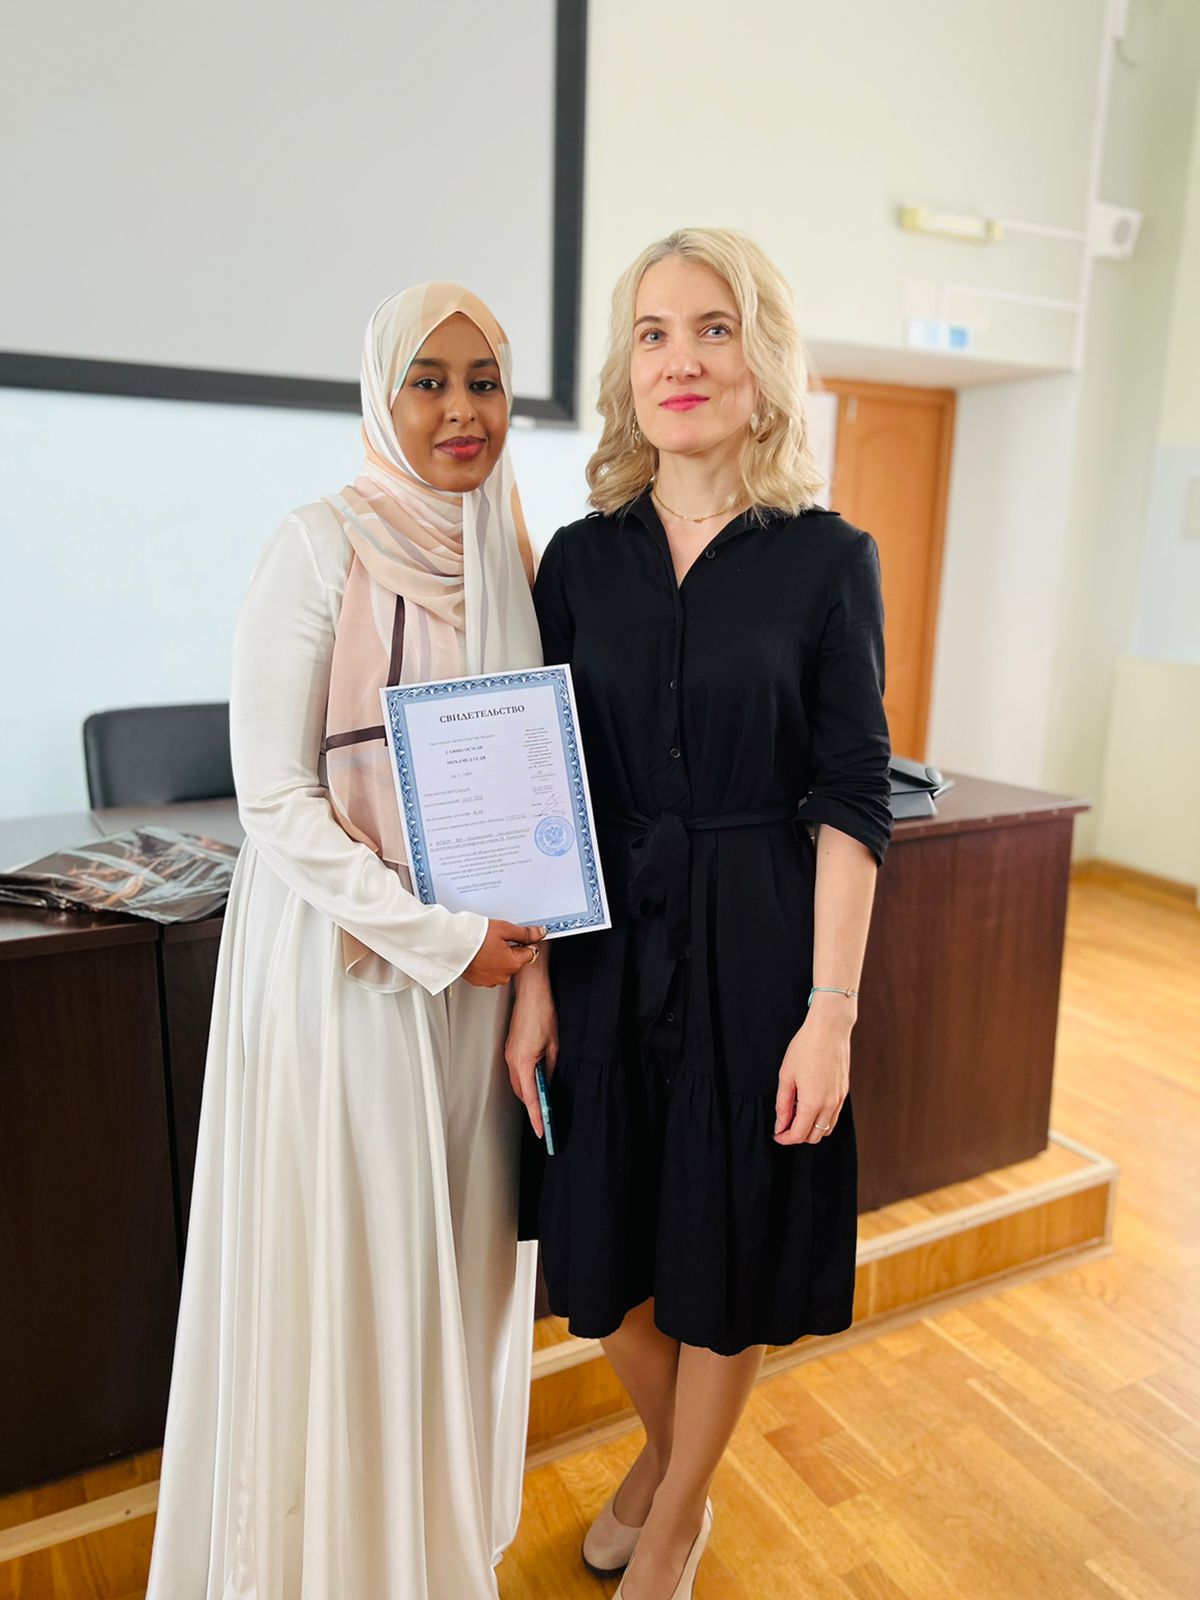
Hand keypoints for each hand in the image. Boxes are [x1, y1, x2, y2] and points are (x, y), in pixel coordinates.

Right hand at [462, 920, 546, 988]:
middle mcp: (503, 976)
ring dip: (498, 958)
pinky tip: (479, 954)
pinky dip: (486, 964)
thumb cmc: (474, 936)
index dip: (524, 941)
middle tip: (496, 938)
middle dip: (510, 950)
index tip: (516, 935)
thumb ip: (525, 933)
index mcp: (512, 964)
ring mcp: (489, 980)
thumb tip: (540, 933)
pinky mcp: (478, 981)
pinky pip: (489, 972)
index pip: (530, 953)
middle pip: (515, 961)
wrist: (450, 943)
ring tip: (485, 945)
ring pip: (502, 967)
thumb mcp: (504, 929)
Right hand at [506, 966, 558, 1136]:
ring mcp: (509, 1054)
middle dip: (532, 1105)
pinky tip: (535, 1081)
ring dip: (528, 1092)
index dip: (536, 1116)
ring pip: (517, 1082)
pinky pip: (516, 1071)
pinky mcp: (510, 1048)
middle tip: (544, 1118)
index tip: (540, 1130)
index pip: (530, 1097)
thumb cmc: (543, 1015)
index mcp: (523, 1062)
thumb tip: (547, 1083)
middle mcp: (512, 1060)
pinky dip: (525, 1080)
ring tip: (543, 1101)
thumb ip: (548, 1069)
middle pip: (520, 1092)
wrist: (531, 993)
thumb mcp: (553, 1046)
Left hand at [774, 1012, 850, 1144]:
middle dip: (798, 1136)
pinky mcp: (844, 1092)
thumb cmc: (805, 1048)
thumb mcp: (786, 1076)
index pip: (799, 1134)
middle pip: (814, 1137)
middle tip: (784, 1125)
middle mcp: (829, 1104)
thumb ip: (783, 1104)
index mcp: (812, 1102)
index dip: (785, 1138)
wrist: (829, 1029)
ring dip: (811, 1129)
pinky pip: (834, 1115)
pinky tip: (809, 1105)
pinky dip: (822, 1118)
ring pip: (827, 1128)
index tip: (777, 1134)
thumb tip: (780, 1125)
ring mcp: (839, 1099)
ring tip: (796, 1115)